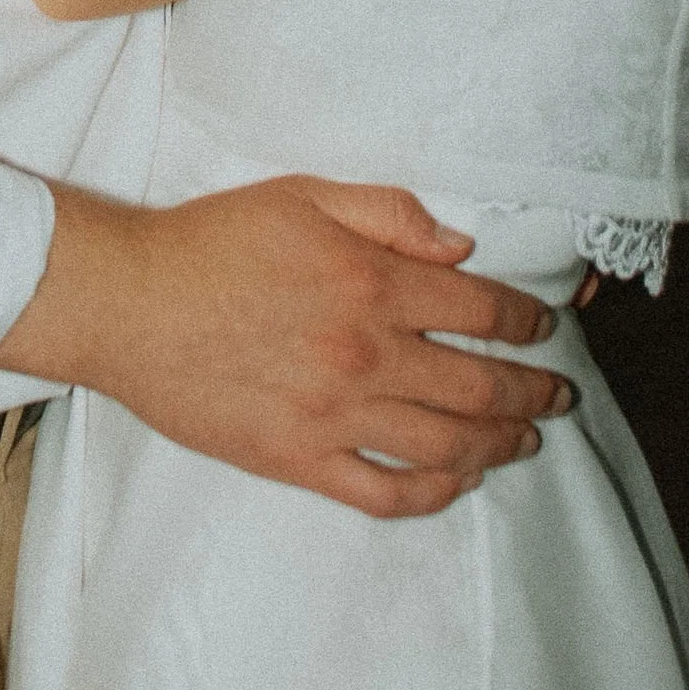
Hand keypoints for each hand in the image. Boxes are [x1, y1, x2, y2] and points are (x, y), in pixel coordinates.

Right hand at [3, 178, 571, 519]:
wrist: (130, 303)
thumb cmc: (213, 241)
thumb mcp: (304, 195)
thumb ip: (390, 213)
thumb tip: (461, 246)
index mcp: (372, 282)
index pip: (481, 307)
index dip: (527, 321)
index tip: (547, 328)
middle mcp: (365, 353)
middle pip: (479, 384)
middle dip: (532, 393)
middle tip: (558, 398)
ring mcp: (334, 415)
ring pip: (446, 445)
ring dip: (498, 445)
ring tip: (523, 442)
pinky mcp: (298, 461)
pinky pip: (384, 493)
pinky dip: (432, 494)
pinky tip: (454, 483)